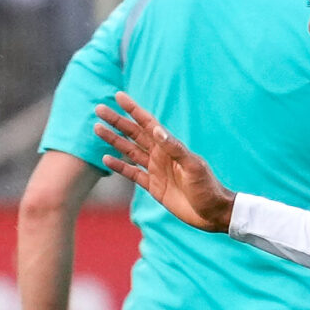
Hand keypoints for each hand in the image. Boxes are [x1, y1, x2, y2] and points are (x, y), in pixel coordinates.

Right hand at [93, 93, 235, 231]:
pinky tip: (106, 158)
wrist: (212, 212)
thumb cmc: (207, 187)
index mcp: (170, 146)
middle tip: (98, 110)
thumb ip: (174, 148)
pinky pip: (132, 173)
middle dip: (117, 121)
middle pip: (134, 134)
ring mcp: (156, 170)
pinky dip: (119, 166)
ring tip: (97, 129)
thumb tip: (156, 130)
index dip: (133, 110)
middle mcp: (161, 155)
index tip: (118, 96)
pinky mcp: (153, 186)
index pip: (148, 123)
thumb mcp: (193, 166)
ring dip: (114, 140)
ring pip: (129, 151)